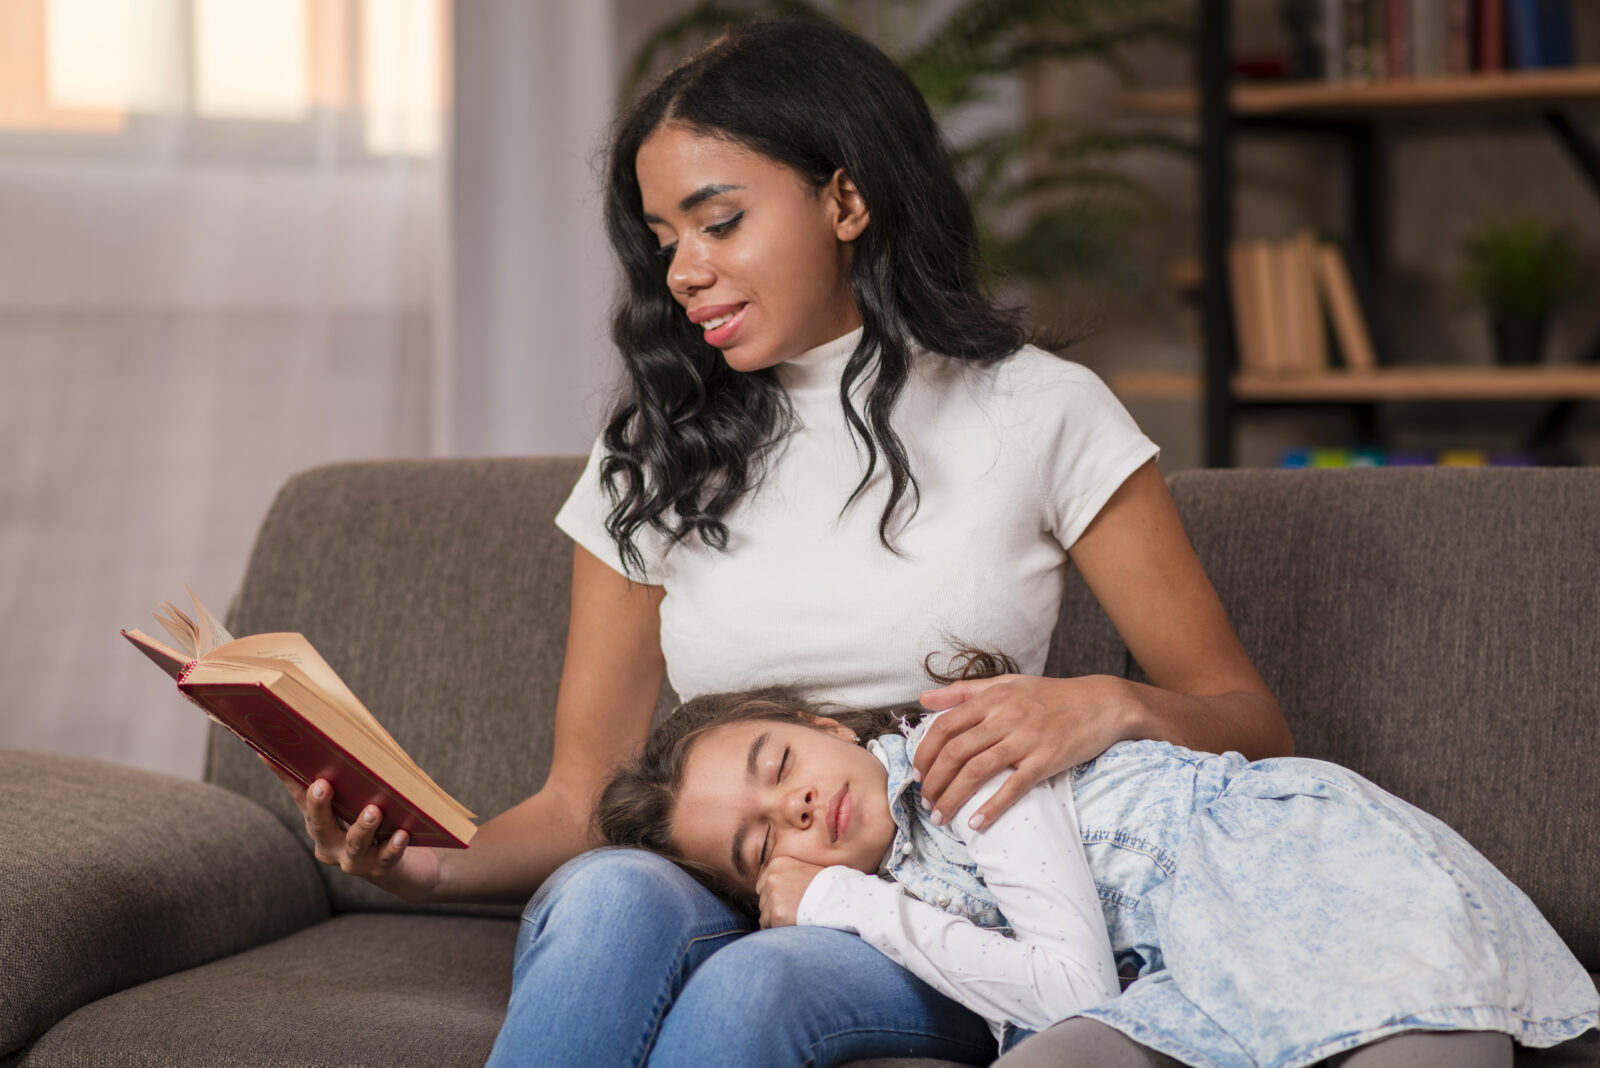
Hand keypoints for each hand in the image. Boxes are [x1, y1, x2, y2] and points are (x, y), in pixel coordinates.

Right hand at [264, 757, 441, 904]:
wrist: (397, 864)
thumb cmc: (371, 822)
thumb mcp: (353, 800)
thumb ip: (343, 776)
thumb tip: (326, 737)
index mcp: (319, 823)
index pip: (299, 796)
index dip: (285, 776)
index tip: (269, 755)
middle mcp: (330, 844)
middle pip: (320, 825)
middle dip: (319, 805)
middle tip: (322, 785)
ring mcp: (354, 859)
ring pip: (355, 843)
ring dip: (362, 827)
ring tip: (372, 810)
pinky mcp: (381, 867)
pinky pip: (387, 857)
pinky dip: (394, 846)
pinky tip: (402, 834)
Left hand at [755, 856, 825, 927]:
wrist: (838, 898)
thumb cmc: (826, 886)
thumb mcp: (803, 869)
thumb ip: (785, 876)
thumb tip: (774, 892)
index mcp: (777, 864)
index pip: (763, 884)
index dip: (774, 895)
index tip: (787, 900)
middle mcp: (772, 878)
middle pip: (762, 899)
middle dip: (773, 907)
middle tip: (793, 909)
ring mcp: (773, 896)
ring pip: (764, 914)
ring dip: (775, 918)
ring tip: (795, 915)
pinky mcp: (776, 913)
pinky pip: (767, 925)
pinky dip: (777, 927)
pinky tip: (792, 922)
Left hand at [914, 673, 1132, 830]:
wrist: (1103, 703)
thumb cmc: (1052, 695)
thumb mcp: (1007, 684)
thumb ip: (964, 691)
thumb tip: (923, 699)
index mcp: (993, 698)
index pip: (945, 726)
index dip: (925, 753)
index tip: (917, 774)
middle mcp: (1005, 716)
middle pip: (955, 751)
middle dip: (933, 781)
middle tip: (925, 801)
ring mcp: (1026, 738)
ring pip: (977, 770)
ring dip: (952, 797)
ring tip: (940, 816)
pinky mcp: (1047, 759)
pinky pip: (1014, 786)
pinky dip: (992, 806)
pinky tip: (976, 822)